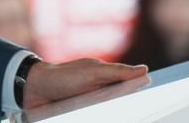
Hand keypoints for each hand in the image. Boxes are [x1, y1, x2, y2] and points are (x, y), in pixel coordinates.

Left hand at [21, 58, 147, 108]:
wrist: (33, 90)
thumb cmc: (64, 77)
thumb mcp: (93, 73)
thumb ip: (118, 73)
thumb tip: (145, 71)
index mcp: (107, 82)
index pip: (130, 91)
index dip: (142, 95)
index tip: (155, 103)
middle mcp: (101, 97)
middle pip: (121, 108)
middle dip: (129, 110)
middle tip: (138, 112)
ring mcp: (91, 110)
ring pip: (108, 116)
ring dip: (112, 116)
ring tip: (118, 114)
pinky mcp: (81, 119)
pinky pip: (95, 121)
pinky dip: (101, 119)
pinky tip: (102, 118)